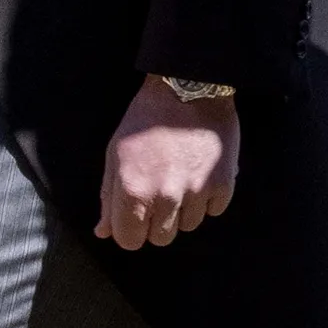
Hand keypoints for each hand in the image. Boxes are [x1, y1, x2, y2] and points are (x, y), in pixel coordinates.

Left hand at [95, 77, 238, 250]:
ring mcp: (196, 191)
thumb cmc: (147, 118)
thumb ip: (109, 196)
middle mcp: (165, 196)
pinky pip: (214, 210)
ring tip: (182, 178)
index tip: (137, 215)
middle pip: (161, 239)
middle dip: (158, 221)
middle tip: (161, 192)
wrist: (189, 86)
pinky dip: (209, 198)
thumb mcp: (116, 152)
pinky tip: (201, 173)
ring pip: (189, 226)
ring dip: (185, 209)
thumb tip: (104, 232)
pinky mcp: (223, 183)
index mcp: (133, 190)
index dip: (131, 229)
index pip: (130, 240)